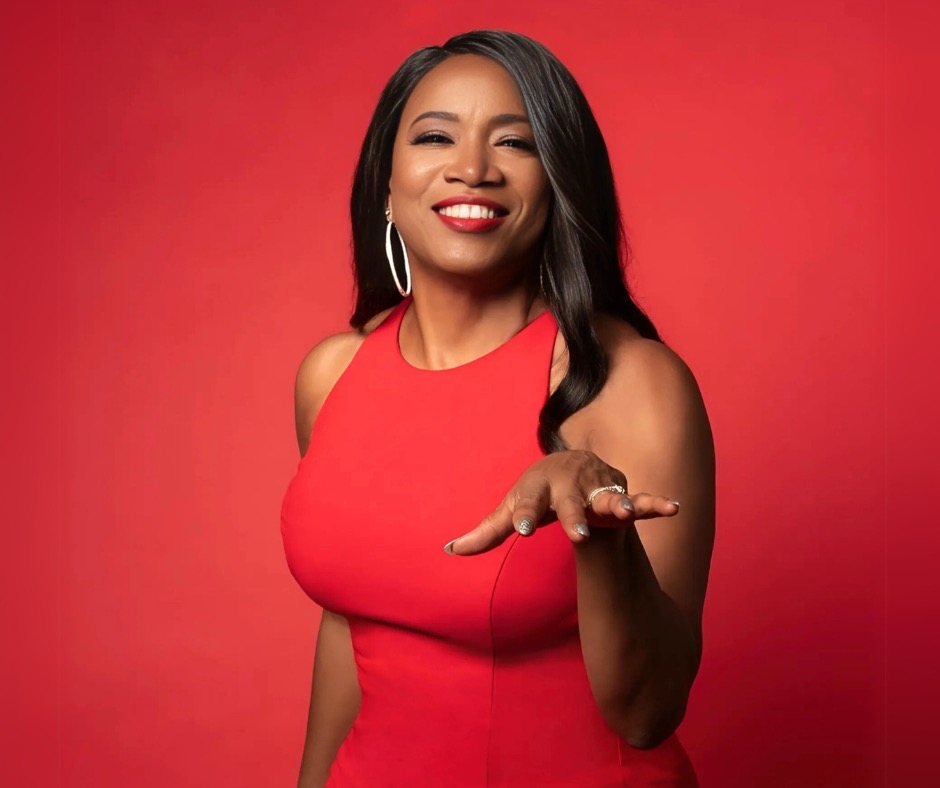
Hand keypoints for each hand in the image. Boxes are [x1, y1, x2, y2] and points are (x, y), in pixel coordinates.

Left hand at [444, 450, 679, 555]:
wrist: (569, 463)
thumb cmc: (535, 492)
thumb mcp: (510, 509)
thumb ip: (485, 533)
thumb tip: (448, 550)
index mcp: (537, 488)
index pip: (528, 504)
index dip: (525, 515)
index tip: (522, 530)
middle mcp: (568, 486)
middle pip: (570, 502)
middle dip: (574, 516)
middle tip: (578, 536)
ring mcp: (597, 488)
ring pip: (608, 498)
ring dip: (618, 505)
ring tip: (628, 514)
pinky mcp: (621, 493)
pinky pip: (641, 499)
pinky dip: (656, 503)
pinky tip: (673, 508)